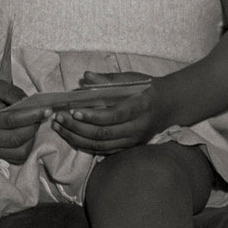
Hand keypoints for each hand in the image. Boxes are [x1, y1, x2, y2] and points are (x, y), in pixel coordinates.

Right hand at [0, 76, 43, 163]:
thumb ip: (13, 93)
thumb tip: (32, 104)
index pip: (10, 121)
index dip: (31, 116)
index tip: (46, 110)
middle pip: (16, 139)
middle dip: (33, 127)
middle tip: (42, 115)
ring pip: (19, 152)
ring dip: (31, 139)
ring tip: (32, 124)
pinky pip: (16, 157)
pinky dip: (26, 147)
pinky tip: (27, 134)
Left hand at [51, 71, 166, 153]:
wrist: (170, 106)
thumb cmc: (147, 89)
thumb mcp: (131, 79)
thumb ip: (108, 79)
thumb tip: (86, 77)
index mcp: (140, 107)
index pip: (114, 115)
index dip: (92, 116)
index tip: (73, 111)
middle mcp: (138, 128)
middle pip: (104, 133)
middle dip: (77, 127)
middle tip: (58, 118)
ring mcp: (133, 141)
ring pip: (102, 146)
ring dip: (77, 138)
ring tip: (59, 127)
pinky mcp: (129, 147)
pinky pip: (104, 151)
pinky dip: (85, 145)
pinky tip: (70, 136)